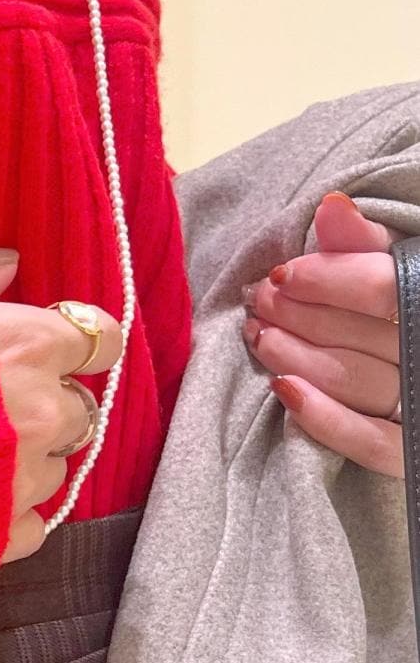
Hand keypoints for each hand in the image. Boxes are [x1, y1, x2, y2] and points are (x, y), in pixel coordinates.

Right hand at [0, 250, 125, 564]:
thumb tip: (6, 264)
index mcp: (22, 345)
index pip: (100, 340)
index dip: (71, 343)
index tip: (45, 347)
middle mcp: (37, 415)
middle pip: (79, 410)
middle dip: (42, 403)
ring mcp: (18, 483)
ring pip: (55, 470)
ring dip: (22, 460)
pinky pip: (32, 528)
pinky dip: (5, 513)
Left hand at [241, 190, 403, 479]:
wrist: (411, 375)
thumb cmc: (400, 314)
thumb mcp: (393, 269)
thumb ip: (362, 244)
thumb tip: (332, 206)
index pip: (386, 288)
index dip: (328, 279)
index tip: (282, 274)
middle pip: (363, 335)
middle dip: (298, 315)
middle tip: (258, 301)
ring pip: (357, 381)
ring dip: (295, 356)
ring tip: (259, 336)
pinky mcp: (412, 455)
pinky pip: (373, 444)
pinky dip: (327, 420)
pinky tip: (284, 391)